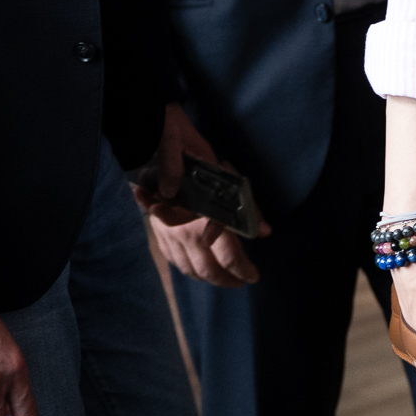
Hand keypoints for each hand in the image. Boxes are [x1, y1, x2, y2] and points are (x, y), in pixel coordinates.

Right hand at [133, 105, 269, 286]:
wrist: (151, 135)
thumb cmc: (188, 150)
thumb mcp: (224, 172)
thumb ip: (245, 204)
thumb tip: (264, 230)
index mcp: (201, 219)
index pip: (228, 254)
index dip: (243, 269)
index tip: (253, 275)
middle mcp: (182, 231)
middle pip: (208, 269)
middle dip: (227, 280)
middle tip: (242, 280)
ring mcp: (166, 232)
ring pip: (188, 268)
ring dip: (207, 278)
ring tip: (223, 278)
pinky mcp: (155, 228)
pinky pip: (171, 258)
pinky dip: (185, 268)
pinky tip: (194, 267)